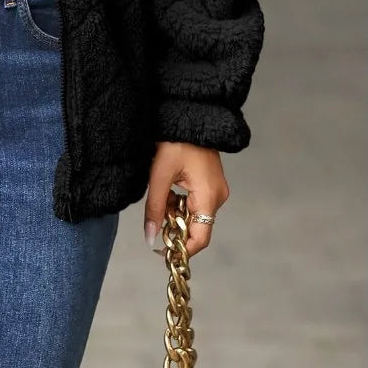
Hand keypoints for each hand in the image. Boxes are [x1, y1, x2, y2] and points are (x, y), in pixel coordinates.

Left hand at [143, 142, 228, 257]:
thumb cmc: (174, 142)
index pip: (201, 238)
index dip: (183, 248)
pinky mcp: (210, 183)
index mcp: (209, 197)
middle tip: (154, 214)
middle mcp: (218, 197)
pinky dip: (179, 202)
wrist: (187, 116)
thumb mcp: (159, 176)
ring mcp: (216, 190)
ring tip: (159, 194)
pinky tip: (167, 189)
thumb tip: (150, 238)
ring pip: (193, 214)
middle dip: (174, 225)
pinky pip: (195, 202)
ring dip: (174, 212)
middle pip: (196, 226)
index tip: (163, 251)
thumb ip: (154, 209)